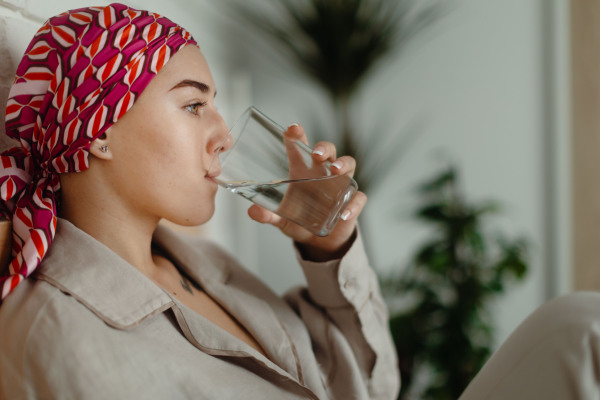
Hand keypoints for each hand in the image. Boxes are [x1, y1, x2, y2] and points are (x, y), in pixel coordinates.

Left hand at [247, 123, 366, 260]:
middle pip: (329, 151)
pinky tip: (344, 214)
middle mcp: (324, 173)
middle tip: (317, 154)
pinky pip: (358, 198)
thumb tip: (253, 212)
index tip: (292, 129)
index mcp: (303, 170)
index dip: (298, 135)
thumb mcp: (281, 219)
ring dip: (344, 164)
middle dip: (324, 148)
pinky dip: (354, 204)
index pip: (301, 146)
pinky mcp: (352, 202)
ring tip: (337, 170)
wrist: (317, 241)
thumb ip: (268, 215)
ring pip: (349, 164)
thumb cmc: (299, 220)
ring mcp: (340, 185)